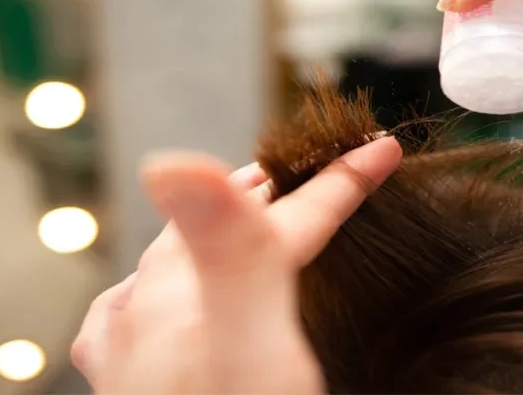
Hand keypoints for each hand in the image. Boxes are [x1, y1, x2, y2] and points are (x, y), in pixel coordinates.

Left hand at [71, 137, 401, 393]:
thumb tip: (174, 159)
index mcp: (193, 291)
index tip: (385, 150)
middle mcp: (154, 311)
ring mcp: (137, 348)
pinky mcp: (137, 383)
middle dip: (273, 194)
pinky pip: (144, 310)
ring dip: (220, 234)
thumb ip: (228, 254)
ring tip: (245, 217)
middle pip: (222, 228)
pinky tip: (156, 296)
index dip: (340, 180)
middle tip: (309, 173)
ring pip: (179, 263)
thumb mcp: (243, 347)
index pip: (281, 215)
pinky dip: (173, 285)